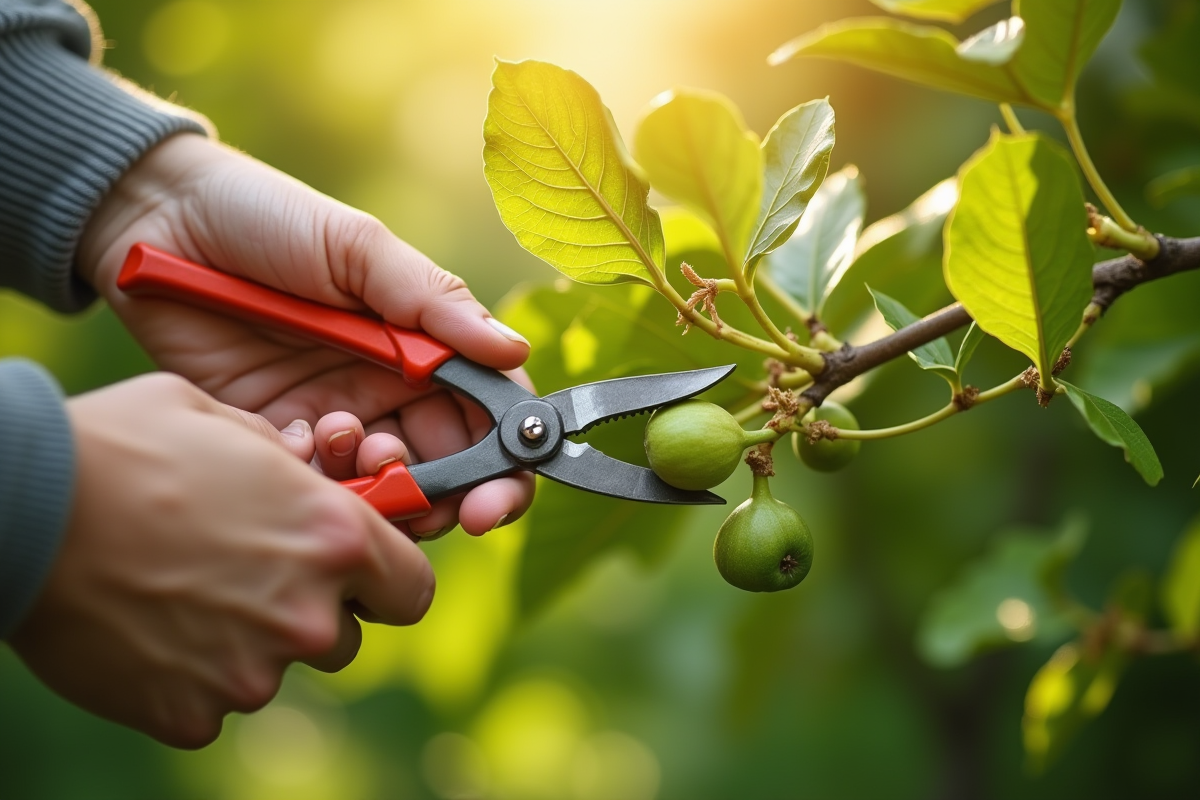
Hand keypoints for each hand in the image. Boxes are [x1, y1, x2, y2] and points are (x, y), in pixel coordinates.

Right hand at [8, 373, 433, 747]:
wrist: (21, 509)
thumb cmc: (126, 446)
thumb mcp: (225, 418)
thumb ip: (288, 457)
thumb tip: (307, 472)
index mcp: (335, 537)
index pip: (412, 589)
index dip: (387, 581)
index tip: (359, 574)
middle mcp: (308, 614)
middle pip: (344, 635)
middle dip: (311, 610)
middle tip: (249, 574)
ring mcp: (251, 672)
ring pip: (278, 669)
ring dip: (251, 641)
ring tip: (186, 594)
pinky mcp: (190, 713)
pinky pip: (213, 702)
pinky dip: (191, 675)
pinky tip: (150, 628)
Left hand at [78, 133, 533, 535]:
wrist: (156, 221)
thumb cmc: (268, 216)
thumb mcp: (359, 248)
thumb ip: (433, 303)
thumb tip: (513, 351)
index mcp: (422, 344)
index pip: (489, 413)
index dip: (506, 461)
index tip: (496, 497)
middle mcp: (387, 388)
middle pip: (446, 467)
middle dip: (446, 495)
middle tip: (424, 498)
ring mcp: (332, 415)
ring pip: (383, 486)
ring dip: (378, 483)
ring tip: (341, 437)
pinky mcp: (274, 436)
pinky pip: (311, 484)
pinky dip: (311, 476)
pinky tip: (288, 436)